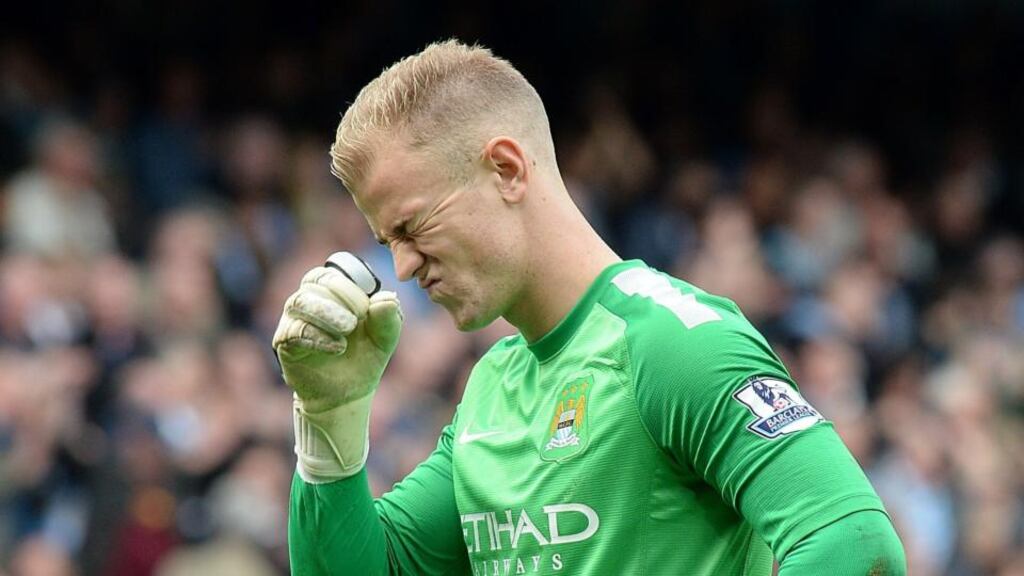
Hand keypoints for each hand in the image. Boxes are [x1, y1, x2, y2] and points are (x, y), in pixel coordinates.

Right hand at [272, 265, 402, 479]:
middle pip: (315, 280)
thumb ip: (390, 318)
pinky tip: (338, 348)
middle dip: (341, 295)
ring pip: (300, 301)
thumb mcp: (385, 338)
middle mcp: (308, 300)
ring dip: (327, 312)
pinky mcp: (285, 343)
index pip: (333, 273)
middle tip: (359, 318)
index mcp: (332, 291)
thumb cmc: (364, 356)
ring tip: (348, 329)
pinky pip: (294, 331)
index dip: (351, 286)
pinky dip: (318, 336)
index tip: (368, 308)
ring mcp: (293, 320)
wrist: (348, 393)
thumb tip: (388, 298)